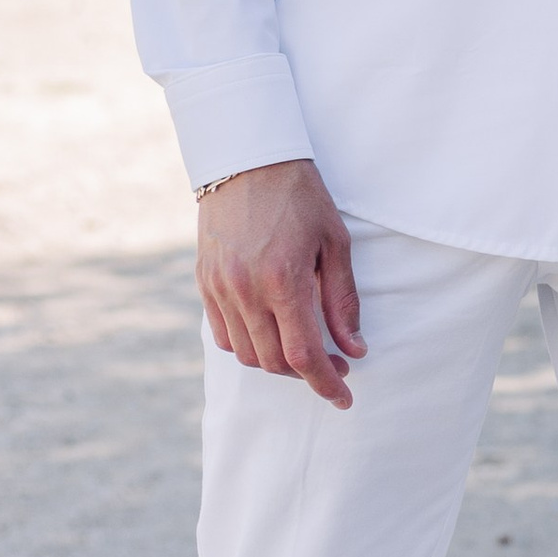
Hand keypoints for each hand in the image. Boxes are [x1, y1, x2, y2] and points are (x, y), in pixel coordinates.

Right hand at [196, 159, 365, 409]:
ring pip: (245, 353)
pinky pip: (223, 333)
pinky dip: (248, 344)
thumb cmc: (300, 196)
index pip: (303, 355)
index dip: (325, 383)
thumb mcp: (334, 243)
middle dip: (306, 375)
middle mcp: (244, 290)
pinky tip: (270, 333)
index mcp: (282, 280)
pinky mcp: (204, 281)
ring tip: (304, 349)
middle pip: (273, 362)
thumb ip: (342, 301)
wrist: (247, 159)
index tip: (344, 397)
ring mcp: (219, 287)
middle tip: (335, 365)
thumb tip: (353, 348)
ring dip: (276, 363)